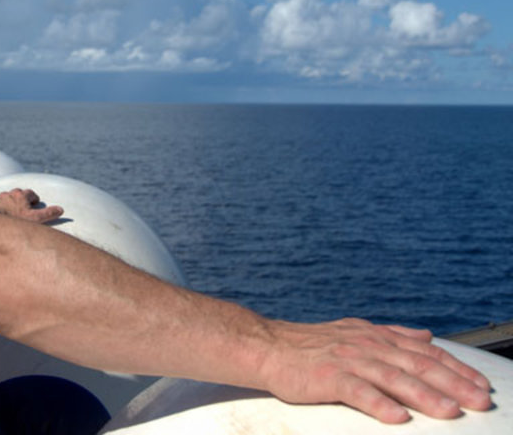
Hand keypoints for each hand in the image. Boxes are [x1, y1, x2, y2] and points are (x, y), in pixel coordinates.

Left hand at [0, 188, 63, 223]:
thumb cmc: (14, 220)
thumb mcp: (35, 219)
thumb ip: (48, 214)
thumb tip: (61, 209)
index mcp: (21, 195)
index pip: (31, 193)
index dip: (34, 200)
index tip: (35, 205)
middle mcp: (10, 193)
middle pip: (18, 194)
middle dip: (22, 200)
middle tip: (25, 210)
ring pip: (7, 198)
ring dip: (10, 203)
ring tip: (12, 213)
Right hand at [256, 317, 491, 422]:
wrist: (269, 346)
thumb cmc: (312, 345)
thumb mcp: (357, 332)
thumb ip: (394, 335)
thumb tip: (428, 335)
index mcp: (376, 336)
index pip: (425, 352)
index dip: (456, 368)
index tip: (481, 385)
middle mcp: (367, 345)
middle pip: (417, 364)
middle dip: (453, 384)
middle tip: (479, 402)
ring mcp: (347, 359)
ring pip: (393, 377)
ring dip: (424, 395)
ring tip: (449, 412)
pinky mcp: (327, 377)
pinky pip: (357, 392)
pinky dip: (378, 404)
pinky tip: (397, 417)